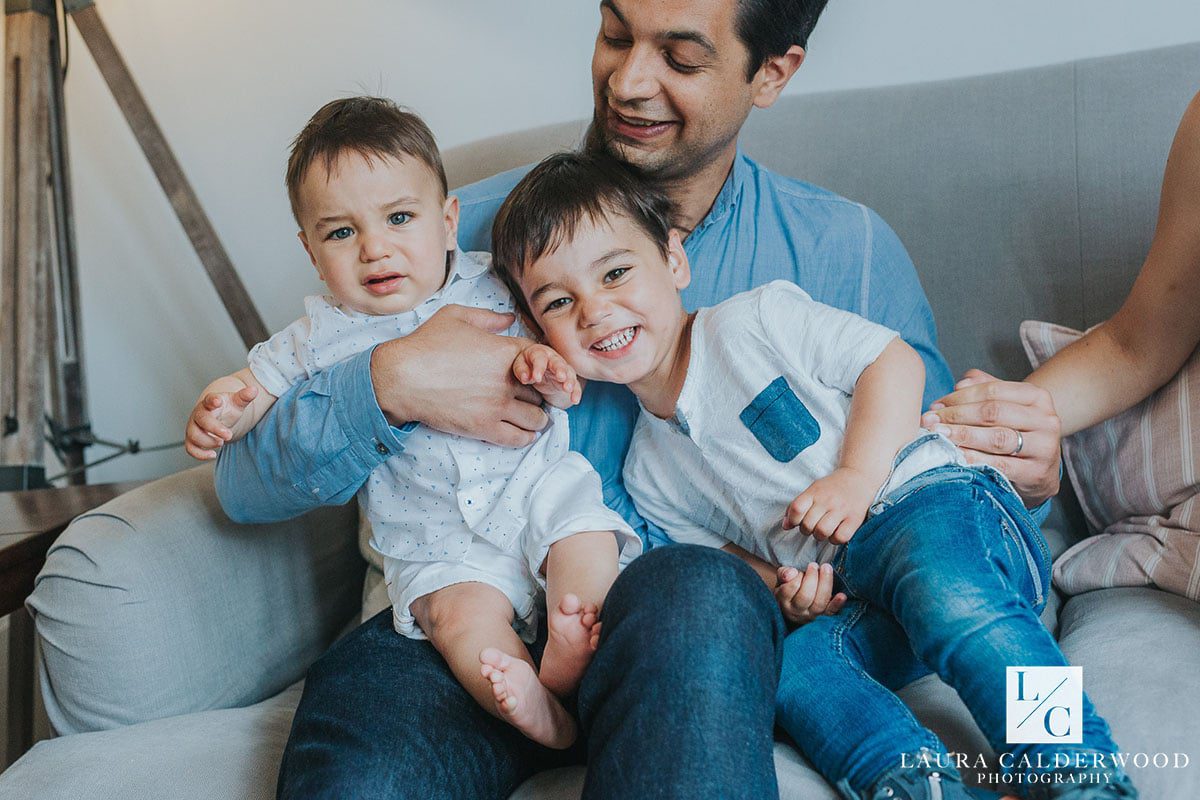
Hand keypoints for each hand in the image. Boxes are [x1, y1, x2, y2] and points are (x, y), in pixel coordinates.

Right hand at [184, 386, 257, 459]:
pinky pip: (190, 448)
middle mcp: (199, 414)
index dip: (212, 400)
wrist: (217, 416)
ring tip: (221, 443)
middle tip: (229, 435)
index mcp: (210, 402)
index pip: (209, 399)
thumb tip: (254, 390)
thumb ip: (244, 397)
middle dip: (215, 428)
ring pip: (194, 435)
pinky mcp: (192, 439)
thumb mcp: (237, 402)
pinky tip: (213, 455)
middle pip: (202, 419)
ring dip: (208, 441)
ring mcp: (194, 426)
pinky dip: (199, 454)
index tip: (218, 401)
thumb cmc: (226, 408)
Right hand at [371, 304, 547, 447]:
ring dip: (537, 417)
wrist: (401, 377)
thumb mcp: (456, 317)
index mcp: (505, 350)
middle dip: (541, 393)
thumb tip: (510, 318)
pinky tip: (524, 432)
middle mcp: (508, 379)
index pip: (545, 359)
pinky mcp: (484, 427)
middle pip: (543, 391)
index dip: (546, 366)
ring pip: (537, 418)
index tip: (540, 372)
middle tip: (534, 395)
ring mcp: (498, 406)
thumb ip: (488, 318)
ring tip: (530, 415)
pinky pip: (519, 438)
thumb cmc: (425, 345)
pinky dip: (526, 436)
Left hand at [513, 344, 581, 409]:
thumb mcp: (520, 365)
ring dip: (570, 381)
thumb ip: (521, 370)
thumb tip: (525, 377)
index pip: (539, 358)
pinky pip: (575, 386)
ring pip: (569, 373)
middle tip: (561, 377)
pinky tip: (575, 399)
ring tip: (568, 389)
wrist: (538, 369)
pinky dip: (576, 392)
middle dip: (560, 370)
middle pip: (558, 363)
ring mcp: (563, 369)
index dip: (538, 367)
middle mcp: (553, 359)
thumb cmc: (528, 365)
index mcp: (539, 353)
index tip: (536, 378)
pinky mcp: (568, 380)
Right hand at [775, 563, 846, 625]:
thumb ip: (784, 574)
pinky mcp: (823, 618)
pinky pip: (830, 612)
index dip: (796, 577)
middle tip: (814, 565)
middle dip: (812, 578)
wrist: (796, 607)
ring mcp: (810, 617)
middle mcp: (796, 612)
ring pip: (819, 604)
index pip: (789, 590)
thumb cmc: (789, 589)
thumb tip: (792, 573)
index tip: (800, 570)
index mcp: (783, 602)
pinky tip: (842, 595)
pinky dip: (836, 604)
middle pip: (805, 597)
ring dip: (825, 584)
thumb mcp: (782, 580)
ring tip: (826, 568)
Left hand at [783, 467, 876, 543]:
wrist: (859, 478)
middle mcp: (828, 500)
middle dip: (806, 530)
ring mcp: (842, 510)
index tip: (797, 521)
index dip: (793, 519)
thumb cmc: (832, 487)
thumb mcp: (812, 490)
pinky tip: (835, 532)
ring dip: (819, 535)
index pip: (797, 508)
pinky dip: (834, 539)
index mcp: (815, 492)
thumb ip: (796, 506)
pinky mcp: (854, 519)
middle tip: (813, 525)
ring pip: (822, 532)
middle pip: (808, 525)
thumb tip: (785, 526)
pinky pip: (839, 538)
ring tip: (823, 529)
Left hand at [921, 369, 1061, 506]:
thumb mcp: (1006, 406)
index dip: (960, 397)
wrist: (1041, 471)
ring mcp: (1044, 447)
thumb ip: (985, 389)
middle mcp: (1046, 420)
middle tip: (930, 421)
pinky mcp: (1036, 473)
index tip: (936, 405)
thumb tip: (960, 383)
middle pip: (993, 412)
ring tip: (938, 435)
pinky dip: (974, 459)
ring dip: (962, 435)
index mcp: (1037, 397)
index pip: (993, 390)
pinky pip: (1000, 464)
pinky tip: (955, 455)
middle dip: (957, 415)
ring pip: (997, 438)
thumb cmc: (1016, 432)